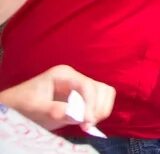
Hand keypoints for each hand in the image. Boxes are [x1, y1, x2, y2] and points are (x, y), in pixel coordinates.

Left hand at [0, 65, 114, 131]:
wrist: (16, 107)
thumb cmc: (22, 105)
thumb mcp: (34, 108)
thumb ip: (53, 110)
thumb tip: (76, 115)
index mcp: (64, 75)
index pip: (87, 85)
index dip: (91, 103)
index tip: (88, 121)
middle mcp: (75, 78)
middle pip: (100, 88)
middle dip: (98, 107)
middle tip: (88, 125)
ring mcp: (80, 86)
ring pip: (104, 93)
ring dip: (101, 109)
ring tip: (88, 124)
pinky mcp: (82, 97)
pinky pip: (100, 101)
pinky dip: (99, 111)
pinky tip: (87, 122)